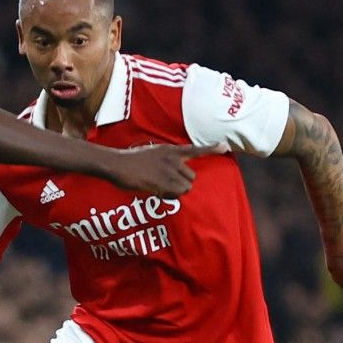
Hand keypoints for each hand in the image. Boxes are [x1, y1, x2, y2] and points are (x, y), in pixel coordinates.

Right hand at [105, 143, 221, 197]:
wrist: (117, 163)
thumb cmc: (132, 161)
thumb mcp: (152, 153)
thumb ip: (166, 160)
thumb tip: (175, 173)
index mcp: (170, 150)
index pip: (194, 149)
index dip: (211, 148)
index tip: (225, 146)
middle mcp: (172, 159)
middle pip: (191, 177)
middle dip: (183, 184)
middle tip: (166, 185)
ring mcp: (167, 170)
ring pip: (185, 187)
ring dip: (176, 192)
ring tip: (160, 188)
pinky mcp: (161, 182)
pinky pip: (175, 194)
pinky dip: (168, 196)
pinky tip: (156, 191)